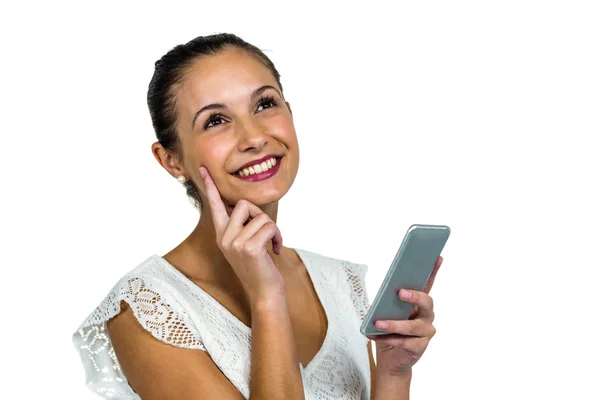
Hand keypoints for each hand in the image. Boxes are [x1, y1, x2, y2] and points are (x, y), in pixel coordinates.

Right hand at [200, 166, 284, 302]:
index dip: (210, 186)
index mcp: (221, 234)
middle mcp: (224, 237)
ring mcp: (234, 243)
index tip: (204, 168)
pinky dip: (279, 237)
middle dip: (261, 215)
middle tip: (267, 234)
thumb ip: (241, 227)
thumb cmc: (258, 266)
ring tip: (272, 246)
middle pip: (244, 204)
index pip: (214, 205)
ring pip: (261, 217)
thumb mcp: (245, 244)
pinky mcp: (249, 247)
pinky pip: (270, 227)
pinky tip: (276, 251)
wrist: (264, 292)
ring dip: (274, 230)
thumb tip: (244, 206)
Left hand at [366, 256, 443, 376]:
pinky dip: (388, 339)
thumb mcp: (387, 312)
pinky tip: (374, 336)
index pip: (428, 284)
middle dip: (415, 296)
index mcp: (419, 303)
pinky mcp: (420, 347)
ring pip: (413, 326)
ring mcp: (426, 332)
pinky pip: (405, 342)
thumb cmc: (389, 330)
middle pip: (427, 302)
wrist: (390, 359)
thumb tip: (386, 291)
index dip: (433, 271)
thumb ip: (389, 301)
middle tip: (400, 292)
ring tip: (377, 323)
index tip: (436, 257)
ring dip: (394, 324)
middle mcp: (426, 315)